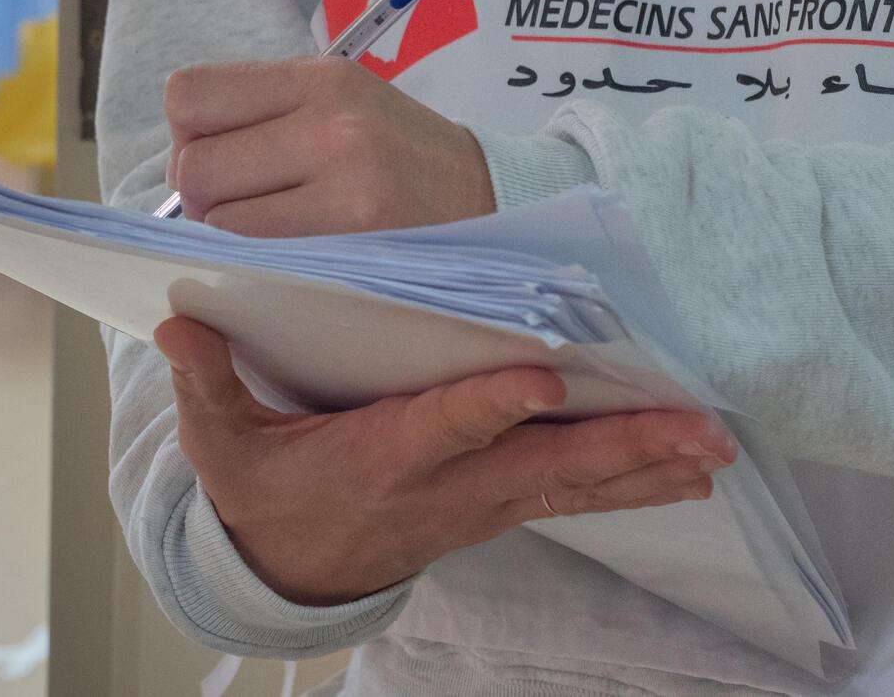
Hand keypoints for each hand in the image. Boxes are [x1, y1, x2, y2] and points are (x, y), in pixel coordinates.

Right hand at [156, 316, 735, 605]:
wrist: (287, 569)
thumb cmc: (258, 489)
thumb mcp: (219, 443)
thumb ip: (206, 383)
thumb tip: (178, 322)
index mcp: (378, 459)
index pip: (440, 427)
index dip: (489, 405)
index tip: (541, 376)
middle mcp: (444, 486)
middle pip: (541, 465)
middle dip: (618, 448)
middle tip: (695, 431)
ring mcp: (479, 502)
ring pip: (572, 484)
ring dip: (645, 467)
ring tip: (715, 448)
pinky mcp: (496, 503)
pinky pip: (574, 493)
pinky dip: (633, 482)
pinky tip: (689, 471)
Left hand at [166, 57, 493, 234]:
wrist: (490, 197)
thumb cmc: (393, 153)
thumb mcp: (339, 100)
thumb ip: (260, 112)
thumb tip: (178, 162)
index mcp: (318, 77)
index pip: (189, 95)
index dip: (188, 130)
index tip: (219, 149)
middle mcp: (330, 122)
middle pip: (192, 167)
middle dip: (204, 191)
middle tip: (247, 199)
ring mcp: (346, 184)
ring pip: (217, 221)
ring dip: (229, 234)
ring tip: (278, 225)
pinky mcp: (356, 241)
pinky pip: (258, 257)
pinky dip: (259, 260)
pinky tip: (294, 250)